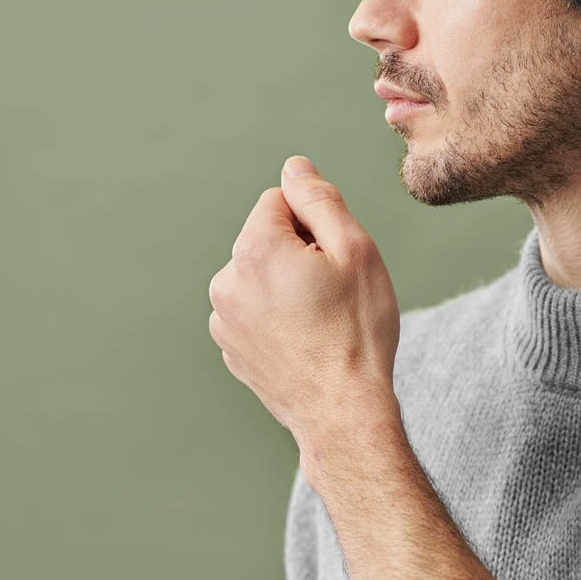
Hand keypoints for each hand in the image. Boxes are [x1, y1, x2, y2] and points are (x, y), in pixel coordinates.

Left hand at [208, 156, 401, 459]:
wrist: (343, 412)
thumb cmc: (357, 330)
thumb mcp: (355, 250)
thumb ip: (320, 199)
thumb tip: (295, 167)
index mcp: (255, 249)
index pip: (280, 199)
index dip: (317, 223)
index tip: (336, 260)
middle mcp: (226, 281)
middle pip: (268, 237)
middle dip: (300, 251)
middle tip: (335, 292)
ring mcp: (223, 319)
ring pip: (261, 274)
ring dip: (288, 283)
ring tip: (322, 320)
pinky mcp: (230, 348)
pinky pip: (255, 310)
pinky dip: (278, 315)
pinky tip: (307, 340)